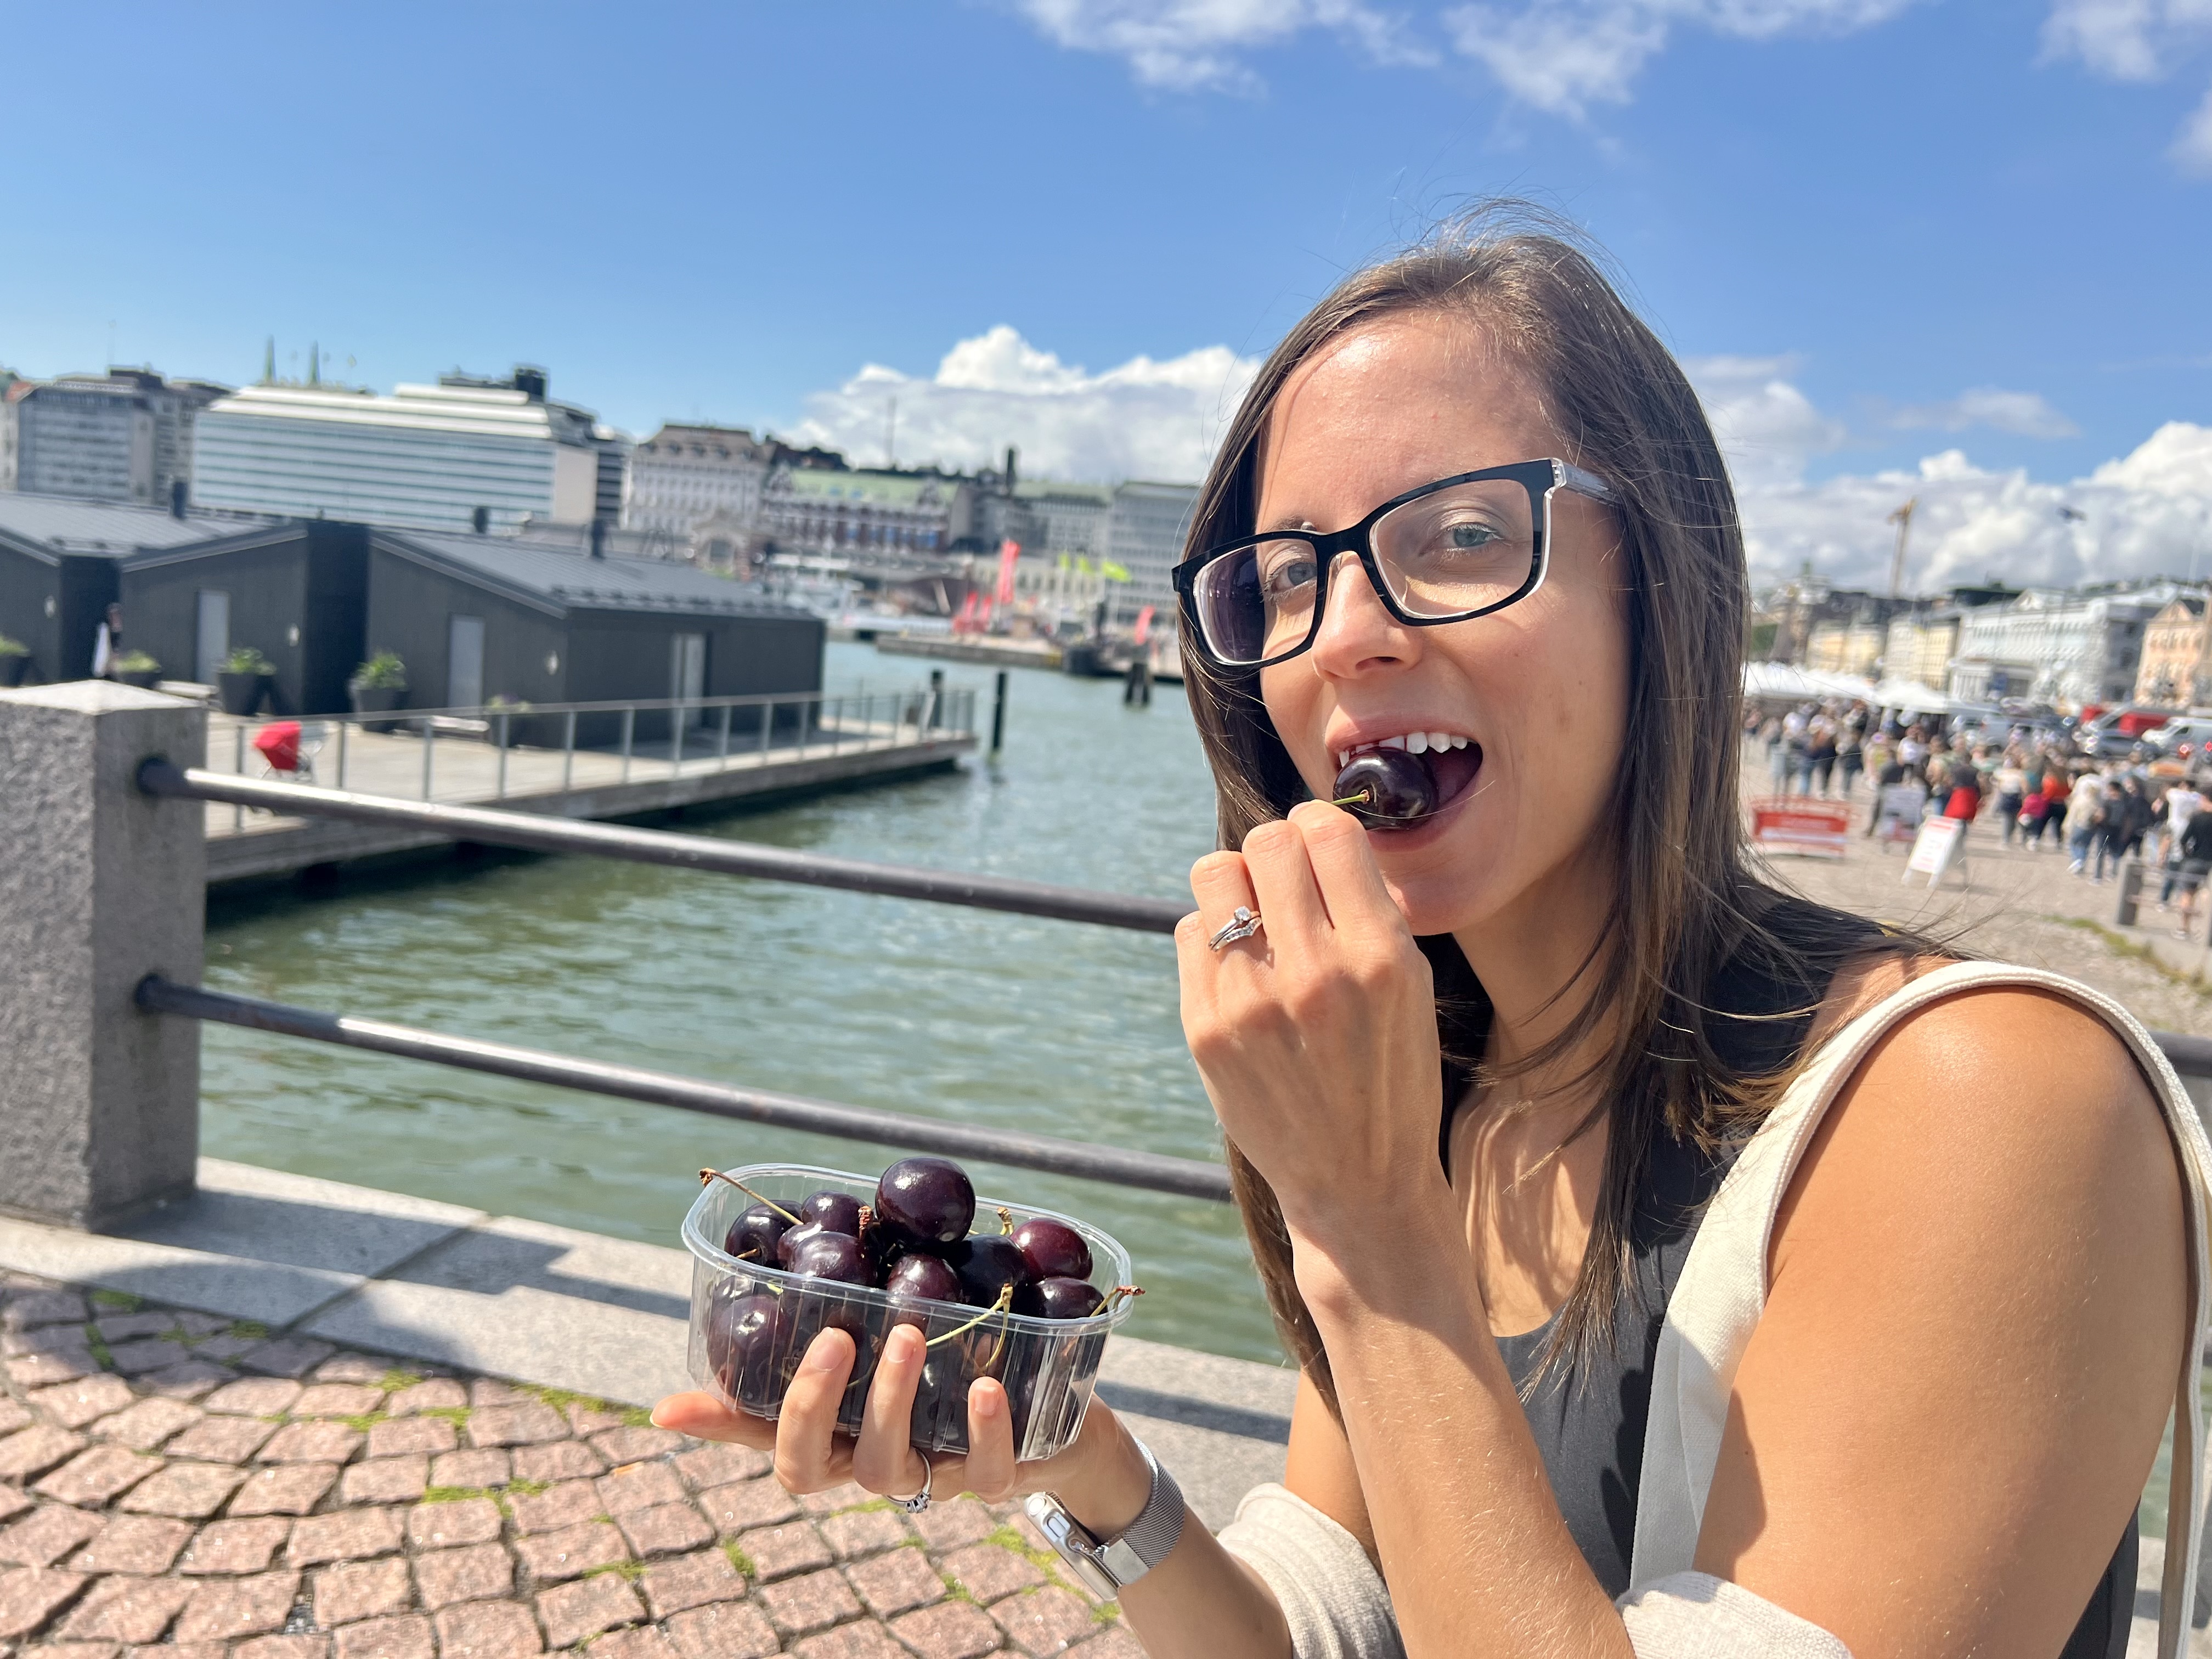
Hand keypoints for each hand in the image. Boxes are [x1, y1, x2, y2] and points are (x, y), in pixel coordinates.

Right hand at [651, 1325, 1145, 1526]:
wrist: (1065, 1418)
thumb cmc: (970, 1358)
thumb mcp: (915, 1321)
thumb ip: (870, 1288)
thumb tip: (832, 1219)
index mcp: (841, 1425)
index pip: (762, 1435)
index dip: (716, 1425)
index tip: (668, 1407)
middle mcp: (870, 1459)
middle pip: (808, 1466)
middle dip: (810, 1404)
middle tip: (835, 1335)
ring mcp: (929, 1475)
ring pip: (887, 1466)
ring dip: (892, 1398)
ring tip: (911, 1335)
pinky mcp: (993, 1480)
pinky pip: (981, 1475)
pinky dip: (982, 1432)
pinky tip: (984, 1387)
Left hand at [1176, 802, 1444, 1230]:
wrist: (1357, 1182)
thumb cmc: (1389, 1075)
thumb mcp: (1410, 987)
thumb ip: (1366, 910)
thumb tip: (1312, 832)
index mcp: (1380, 958)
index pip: (1328, 831)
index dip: (1318, 825)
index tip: (1317, 845)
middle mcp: (1314, 974)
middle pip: (1267, 841)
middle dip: (1276, 850)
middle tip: (1285, 882)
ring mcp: (1251, 1003)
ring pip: (1215, 875)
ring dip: (1236, 884)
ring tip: (1258, 919)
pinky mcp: (1204, 1029)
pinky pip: (1189, 931)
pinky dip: (1211, 936)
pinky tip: (1240, 970)